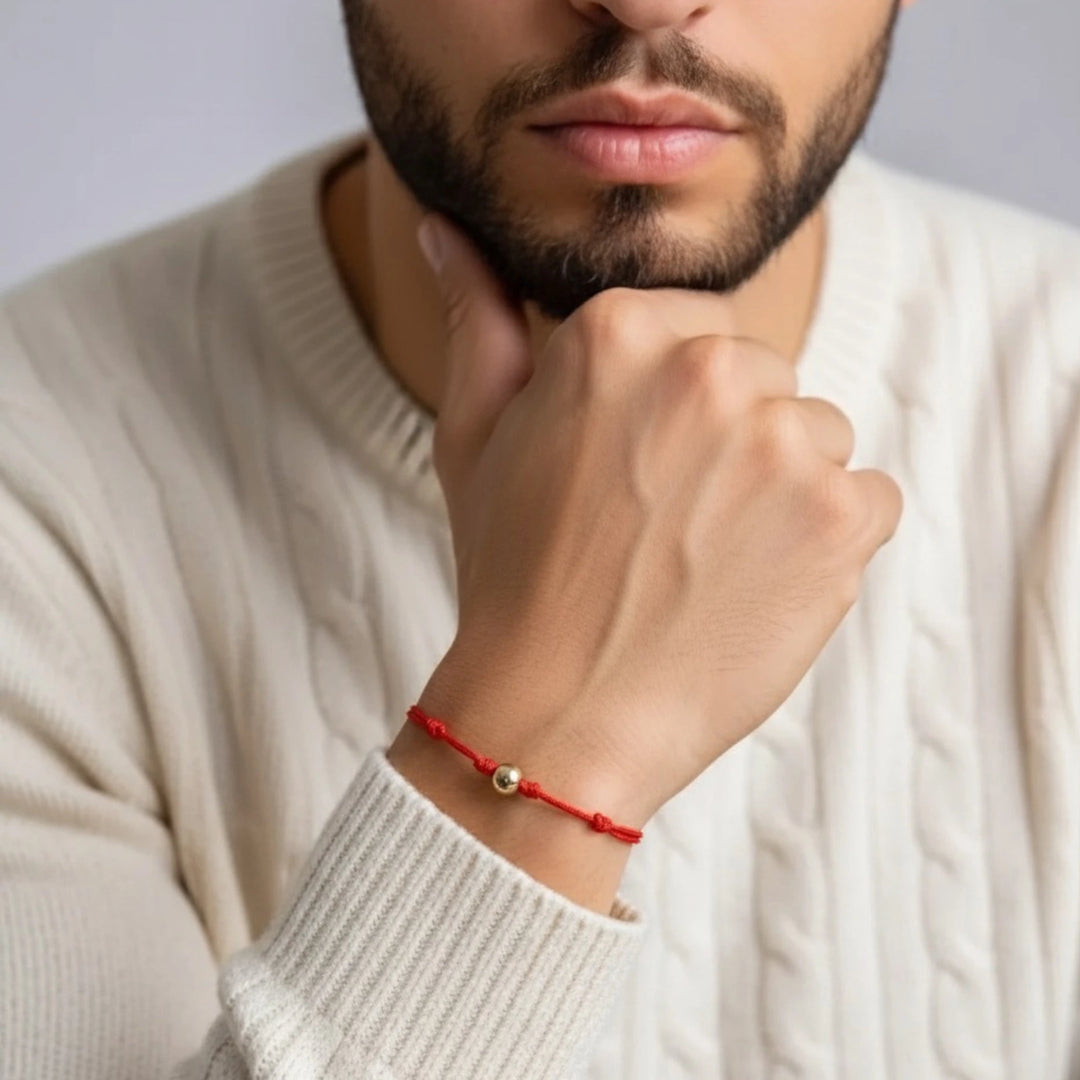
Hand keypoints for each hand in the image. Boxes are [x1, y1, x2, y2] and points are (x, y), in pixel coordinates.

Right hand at [411, 211, 902, 830]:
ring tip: (705, 560)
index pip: (700, 330)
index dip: (673, 406)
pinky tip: (753, 585)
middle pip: (764, 378)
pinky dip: (825, 542)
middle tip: (665, 523)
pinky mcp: (843, 517)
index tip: (638, 470)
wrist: (557, 715)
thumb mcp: (474, 436)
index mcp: (620, 331)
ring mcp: (785, 442)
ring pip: (816, 437)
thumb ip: (475, 319)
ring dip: (779, 490)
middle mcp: (711, 368)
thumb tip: (444, 230)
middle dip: (728, 440)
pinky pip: (864, 499)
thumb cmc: (510, 577)